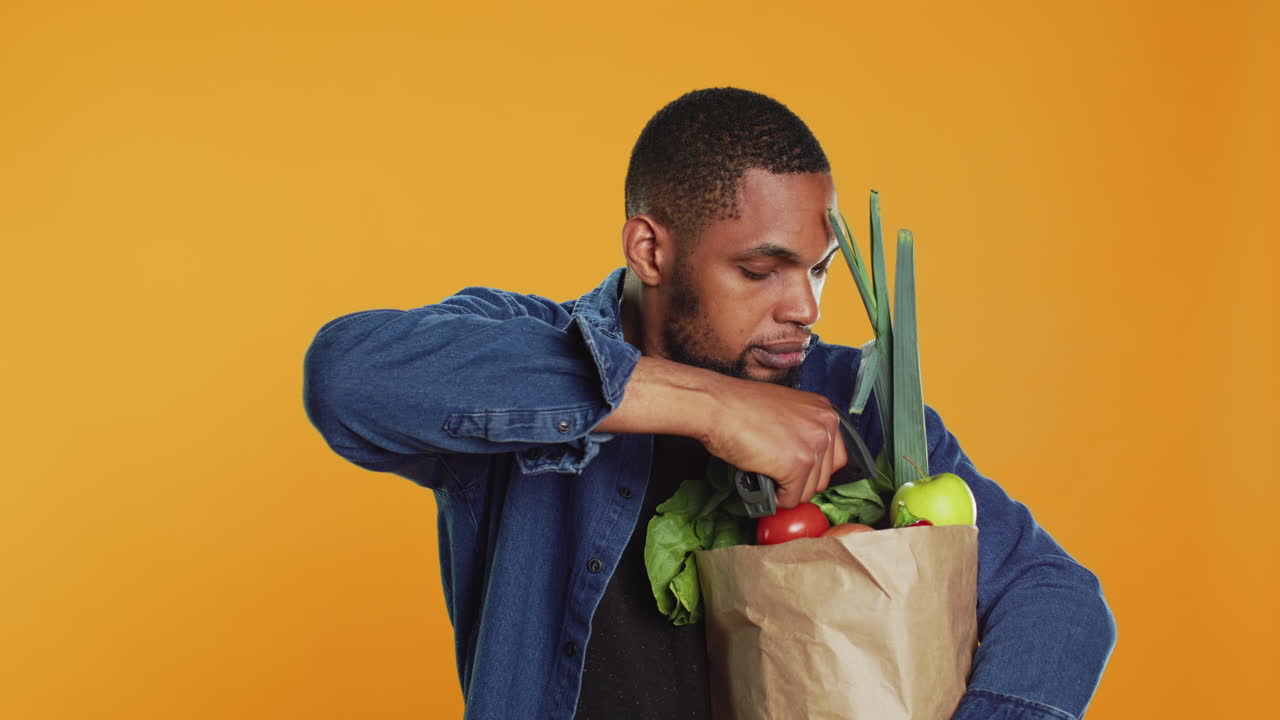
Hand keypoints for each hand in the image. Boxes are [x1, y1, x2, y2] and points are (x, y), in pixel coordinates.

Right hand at [700, 375, 847, 508]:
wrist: (717, 405)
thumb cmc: (740, 406)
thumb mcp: (785, 411)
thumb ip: (802, 432)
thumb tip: (805, 462)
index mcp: (824, 411)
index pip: (834, 458)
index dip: (811, 470)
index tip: (797, 472)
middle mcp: (825, 426)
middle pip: (823, 477)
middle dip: (798, 482)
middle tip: (776, 474)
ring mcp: (813, 446)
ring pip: (808, 491)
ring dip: (785, 490)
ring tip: (766, 473)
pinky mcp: (797, 465)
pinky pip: (791, 499)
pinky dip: (774, 498)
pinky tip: (761, 479)